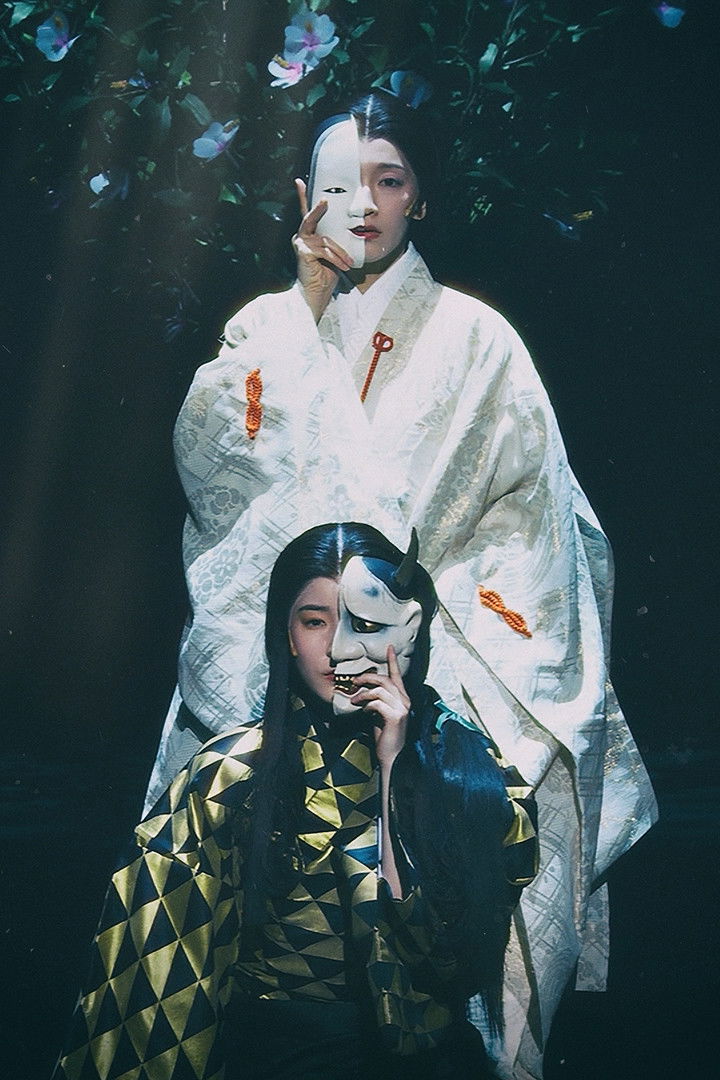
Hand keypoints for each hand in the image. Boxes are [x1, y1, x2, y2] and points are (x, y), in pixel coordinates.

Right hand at [292, 178, 352, 321]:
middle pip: (310, 218)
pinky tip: (343, 266)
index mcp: (308, 235)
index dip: (302, 197)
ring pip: (325, 240)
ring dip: (340, 252)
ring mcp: (300, 244)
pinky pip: (324, 251)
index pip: (306, 214)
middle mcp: (300, 237)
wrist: (315, 295)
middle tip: (325, 200)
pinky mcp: (302, 252)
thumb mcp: (333, 255)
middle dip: (318, 209)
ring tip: (348, 263)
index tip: (299, 181)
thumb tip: (348, 234)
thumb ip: (335, 243)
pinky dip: (336, 258)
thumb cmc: (325, 276)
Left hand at [349, 646, 409, 768]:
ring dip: (363, 693)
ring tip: (354, 699)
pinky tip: (363, 711)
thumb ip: (375, 701)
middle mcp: (405, 701)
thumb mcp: (379, 714)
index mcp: (402, 698)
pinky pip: (377, 703)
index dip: (393, 660)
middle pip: (385, 679)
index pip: (398, 675)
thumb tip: (362, 691)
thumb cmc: (385, 736)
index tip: (389, 647)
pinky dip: (367, 705)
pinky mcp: (396, 716)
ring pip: (380, 689)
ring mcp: (402, 708)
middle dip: (367, 677)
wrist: (393, 757)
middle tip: (354, 680)